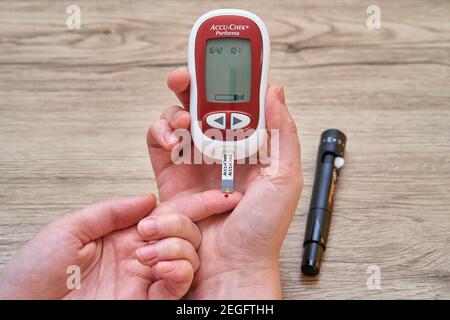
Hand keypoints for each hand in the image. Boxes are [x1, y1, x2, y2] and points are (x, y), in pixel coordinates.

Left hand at [0, 191, 238, 298]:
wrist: (24, 308)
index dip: (192, 205)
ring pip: (187, 257)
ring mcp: (143, 279)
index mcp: (123, 234)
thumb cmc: (35, 272)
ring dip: (177, 247)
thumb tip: (150, 198)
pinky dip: (179, 272)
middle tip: (152, 228)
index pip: (166, 215)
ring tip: (147, 250)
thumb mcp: (69, 228)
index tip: (215, 196)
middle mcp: (138, 255)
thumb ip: (111, 211)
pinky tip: (162, 265)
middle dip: (180, 224)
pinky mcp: (146, 302)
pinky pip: (177, 287)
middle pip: (184, 233)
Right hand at [147, 68, 301, 298]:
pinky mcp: (172, 177)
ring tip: (181, 121)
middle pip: (201, 106)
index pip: (236, 103)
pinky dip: (159, 133)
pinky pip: (158, 144)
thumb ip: (282, 131)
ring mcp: (195, 162)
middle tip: (186, 79)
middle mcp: (221, 150)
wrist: (234, 266)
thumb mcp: (285, 176)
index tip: (219, 65)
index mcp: (249, 146)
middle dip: (191, 86)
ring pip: (177, 119)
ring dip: (175, 111)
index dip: (225, 81)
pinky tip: (170, 138)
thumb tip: (274, 91)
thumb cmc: (262, 228)